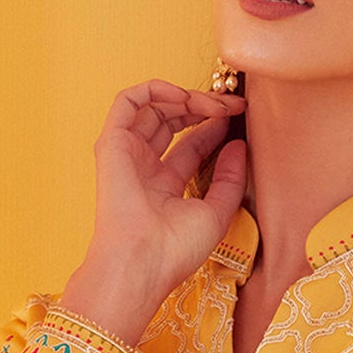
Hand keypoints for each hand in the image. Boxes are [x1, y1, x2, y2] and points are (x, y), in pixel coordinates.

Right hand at [59, 79, 248, 345]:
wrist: (143, 262)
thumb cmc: (176, 250)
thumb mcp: (217, 212)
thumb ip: (230, 179)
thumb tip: (240, 144)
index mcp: (165, 187)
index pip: (191, 144)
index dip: (215, 126)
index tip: (240, 116)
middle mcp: (144, 168)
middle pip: (173, 121)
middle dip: (204, 107)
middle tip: (231, 105)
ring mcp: (127, 154)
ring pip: (153, 107)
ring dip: (185, 96)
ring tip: (213, 103)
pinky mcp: (112, 143)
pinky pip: (128, 101)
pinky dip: (155, 90)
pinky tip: (184, 96)